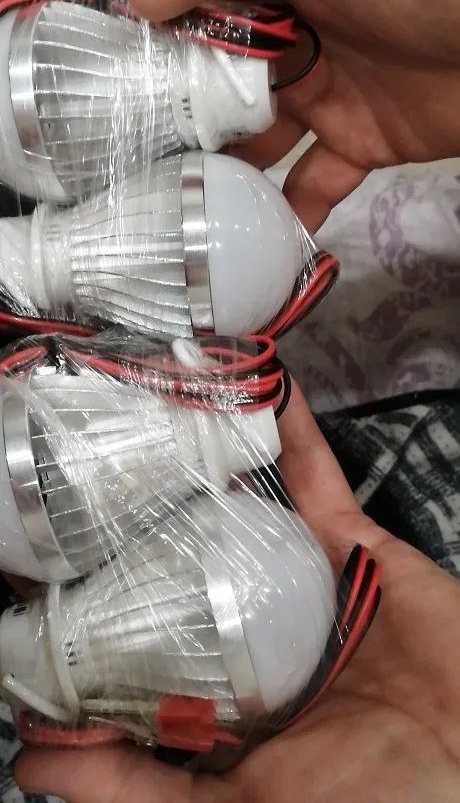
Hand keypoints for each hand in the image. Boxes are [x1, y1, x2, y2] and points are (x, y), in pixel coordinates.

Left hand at [16, 384, 459, 802]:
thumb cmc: (381, 798)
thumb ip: (142, 789)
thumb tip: (34, 766)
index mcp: (222, 698)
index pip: (139, 646)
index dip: (92, 613)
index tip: (42, 577)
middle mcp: (254, 632)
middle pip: (184, 564)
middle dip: (140, 524)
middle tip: (86, 479)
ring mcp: (302, 582)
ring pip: (240, 510)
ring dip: (205, 463)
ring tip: (157, 416)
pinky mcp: (352, 544)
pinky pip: (315, 479)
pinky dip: (291, 433)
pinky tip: (262, 389)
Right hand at [129, 0, 459, 229]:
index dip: (139, 38)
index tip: (99, 87)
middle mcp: (286, 25)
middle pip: (205, 79)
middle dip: (165, 118)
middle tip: (126, 163)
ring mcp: (323, 87)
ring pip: (248, 141)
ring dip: (212, 171)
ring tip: (173, 207)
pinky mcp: (363, 140)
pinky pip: (311, 183)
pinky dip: (283, 211)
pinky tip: (250, 233)